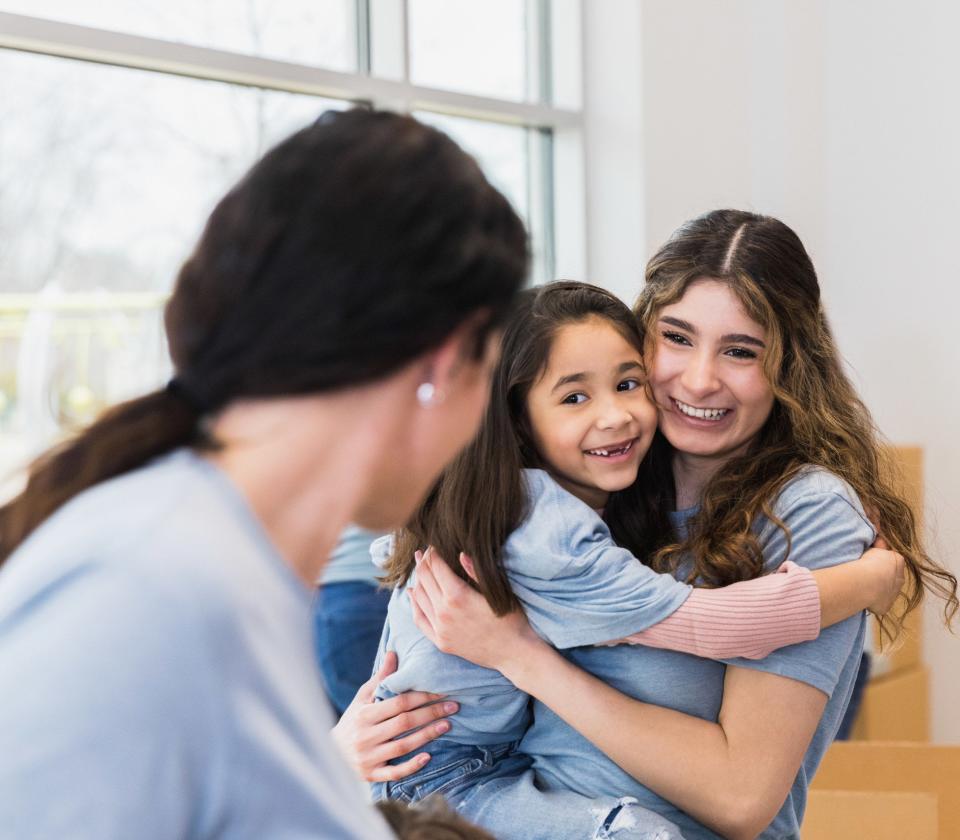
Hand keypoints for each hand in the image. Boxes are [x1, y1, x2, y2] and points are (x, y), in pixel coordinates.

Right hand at [330, 650, 458, 781]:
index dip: (422, 696)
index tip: (442, 691)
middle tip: (453, 706)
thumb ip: (381, 678)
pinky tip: (428, 757)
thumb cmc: (352, 721)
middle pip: (404, 723)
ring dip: (427, 735)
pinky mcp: (371, 775)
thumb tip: (394, 653)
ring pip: (403, 746)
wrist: (330, 754)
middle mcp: (366, 736)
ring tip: (447, 725)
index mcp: (364, 714)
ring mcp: (369, 757)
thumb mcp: (362, 698)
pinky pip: (394, 772)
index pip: (398, 703)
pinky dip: (412, 766)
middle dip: (430, 713)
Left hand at [409, 547, 542, 671]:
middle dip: (423, 563)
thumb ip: (476, 572)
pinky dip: (414, 604)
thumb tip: (460, 554)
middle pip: (425, 580)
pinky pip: (420, 619)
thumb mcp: (497, 591)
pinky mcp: (440, 642)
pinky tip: (412, 594)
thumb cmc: (511, 618)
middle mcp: (443, 612)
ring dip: (417, 580)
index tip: (433, 545)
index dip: (433, 553)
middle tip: (423, 553)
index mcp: (457, 596)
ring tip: (420, 569)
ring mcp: (440, 629)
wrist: (513, 653)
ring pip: (419, 598)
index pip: (436, 567)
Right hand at [860, 538, 905, 614]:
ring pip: (885, 590)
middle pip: (890, 576)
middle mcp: (900, 578)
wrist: (868, 581)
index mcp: (898, 562)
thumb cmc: (869, 562)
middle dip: (880, 575)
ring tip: (862, 585)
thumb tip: (879, 531)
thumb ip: (878, 543)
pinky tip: (863, 597)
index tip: (869, 560)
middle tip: (864, 573)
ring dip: (877, 588)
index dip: (880, 559)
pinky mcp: (884, 606)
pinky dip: (872, 601)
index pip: (891, 560)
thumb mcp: (873, 547)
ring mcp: (893, 594)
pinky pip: (878, 603)